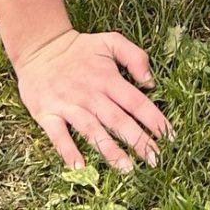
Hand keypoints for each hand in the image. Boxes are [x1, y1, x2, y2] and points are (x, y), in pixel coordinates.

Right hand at [16, 29, 171, 170]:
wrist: (39, 47)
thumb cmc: (79, 49)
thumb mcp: (110, 42)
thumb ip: (135, 56)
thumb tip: (151, 82)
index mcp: (108, 79)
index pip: (135, 101)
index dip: (153, 119)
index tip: (169, 137)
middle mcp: (90, 94)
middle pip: (118, 120)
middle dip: (138, 141)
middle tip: (155, 160)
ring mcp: (68, 105)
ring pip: (92, 130)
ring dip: (109, 150)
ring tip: (126, 168)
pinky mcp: (47, 114)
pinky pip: (58, 135)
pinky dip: (68, 150)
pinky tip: (79, 166)